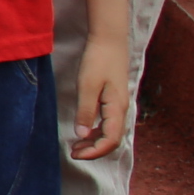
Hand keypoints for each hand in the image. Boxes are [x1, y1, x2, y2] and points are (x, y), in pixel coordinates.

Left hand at [72, 35, 129, 162]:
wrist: (109, 40)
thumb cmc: (98, 60)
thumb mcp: (87, 85)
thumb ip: (85, 111)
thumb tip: (81, 135)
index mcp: (117, 108)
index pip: (111, 140)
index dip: (95, 152)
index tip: (76, 155)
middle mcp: (121, 109)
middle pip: (112, 139)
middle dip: (94, 150)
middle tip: (73, 153)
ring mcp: (118, 104)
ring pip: (110, 132)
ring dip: (94, 142)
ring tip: (75, 145)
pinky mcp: (113, 99)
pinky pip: (107, 123)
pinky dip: (95, 131)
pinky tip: (83, 131)